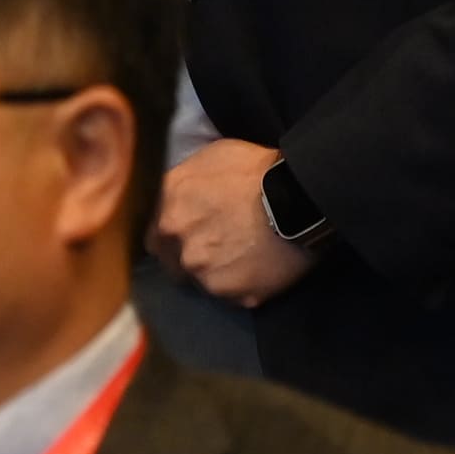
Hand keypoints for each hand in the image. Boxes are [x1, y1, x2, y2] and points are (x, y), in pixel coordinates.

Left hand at [149, 138, 321, 307]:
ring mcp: (205, 274)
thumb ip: (185, 186)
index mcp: (169, 208)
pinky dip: (245, 284)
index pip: (155, 237)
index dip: (173, 238)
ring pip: (205, 281)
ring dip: (219, 272)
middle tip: (221, 246)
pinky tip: (262, 267)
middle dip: (192, 257)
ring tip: (246, 256)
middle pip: (175, 264)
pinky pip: (236, 295)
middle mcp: (179, 245)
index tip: (190, 235)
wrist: (299, 196)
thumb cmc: (257, 168)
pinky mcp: (235, 295)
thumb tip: (182, 200)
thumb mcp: (211, 158)